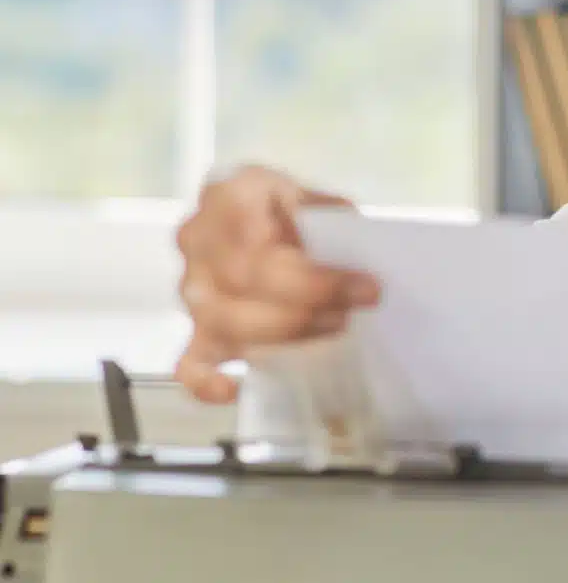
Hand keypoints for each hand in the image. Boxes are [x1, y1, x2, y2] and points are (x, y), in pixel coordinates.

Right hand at [174, 165, 379, 403]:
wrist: (258, 211)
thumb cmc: (288, 205)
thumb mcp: (312, 195)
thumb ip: (330, 220)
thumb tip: (352, 253)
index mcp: (224, 197)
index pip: (257, 251)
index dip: (313, 281)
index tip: (364, 288)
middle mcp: (197, 243)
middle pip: (240, 290)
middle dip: (307, 308)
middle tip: (353, 309)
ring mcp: (192, 290)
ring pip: (224, 326)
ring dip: (286, 336)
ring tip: (333, 327)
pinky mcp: (196, 329)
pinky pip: (188, 364)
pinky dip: (205, 382)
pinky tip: (235, 388)